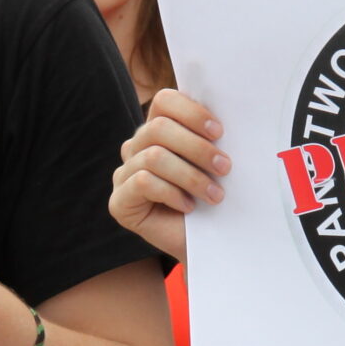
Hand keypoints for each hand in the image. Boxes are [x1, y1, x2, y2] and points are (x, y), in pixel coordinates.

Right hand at [110, 89, 227, 262]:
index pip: (164, 101)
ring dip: (191, 176)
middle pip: (158, 128)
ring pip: (153, 156)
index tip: (219, 131)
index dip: (191, 112)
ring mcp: (124, 175)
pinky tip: (188, 207)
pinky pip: (143, 182)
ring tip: (214, 195)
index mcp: (159, 129)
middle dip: (197, 148)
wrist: (210, 244)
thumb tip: (224, 110)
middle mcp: (136, 147)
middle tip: (225, 168)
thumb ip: (211, 136)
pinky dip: (172, 193)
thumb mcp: (216, 161)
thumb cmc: (214, 198)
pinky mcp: (119, 202)